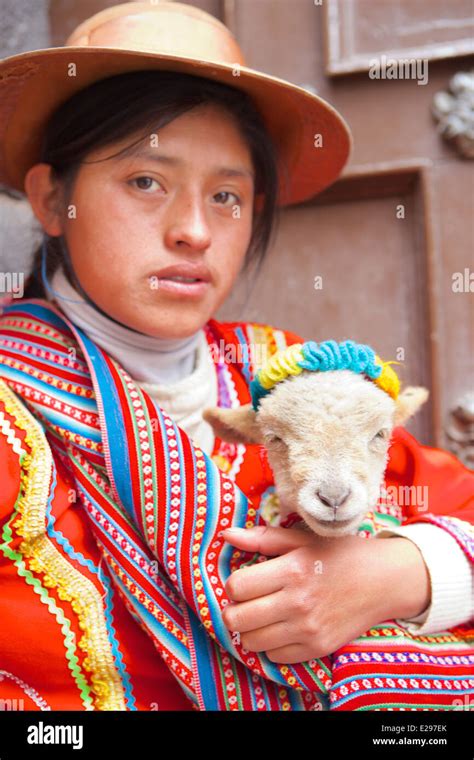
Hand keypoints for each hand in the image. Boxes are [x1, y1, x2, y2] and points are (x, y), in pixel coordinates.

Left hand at [220, 525, 430, 663]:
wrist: (384, 581)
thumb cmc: (341, 554)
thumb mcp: (303, 539)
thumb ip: (263, 538)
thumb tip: (227, 535)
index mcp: (292, 571)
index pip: (236, 587)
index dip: (235, 583)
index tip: (247, 580)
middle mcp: (298, 603)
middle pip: (237, 618)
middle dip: (235, 609)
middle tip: (248, 601)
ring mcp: (308, 630)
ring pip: (251, 642)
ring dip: (250, 629)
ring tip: (264, 614)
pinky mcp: (318, 649)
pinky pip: (275, 657)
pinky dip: (272, 644)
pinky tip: (283, 627)